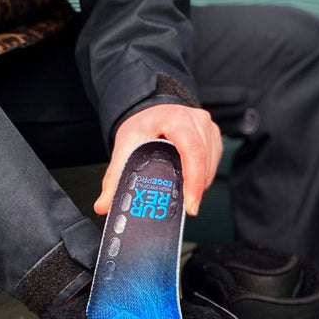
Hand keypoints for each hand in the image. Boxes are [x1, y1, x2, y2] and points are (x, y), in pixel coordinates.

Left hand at [94, 103, 222, 216]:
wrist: (154, 111)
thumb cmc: (144, 125)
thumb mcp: (126, 145)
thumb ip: (115, 176)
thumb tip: (104, 205)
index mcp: (177, 120)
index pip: (192, 151)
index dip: (193, 180)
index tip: (190, 205)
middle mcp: (198, 121)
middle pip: (204, 162)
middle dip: (195, 189)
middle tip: (186, 207)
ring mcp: (210, 129)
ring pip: (211, 166)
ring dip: (199, 185)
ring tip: (185, 194)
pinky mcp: (215, 138)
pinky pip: (214, 164)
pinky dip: (203, 177)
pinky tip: (191, 181)